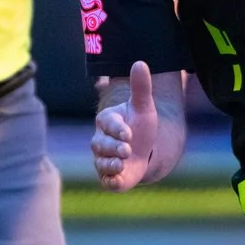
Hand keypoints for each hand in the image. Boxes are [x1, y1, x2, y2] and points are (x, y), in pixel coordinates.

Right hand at [92, 61, 159, 191]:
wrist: (144, 153)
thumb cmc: (140, 127)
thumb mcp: (143, 107)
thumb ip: (141, 87)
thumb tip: (140, 62)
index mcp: (107, 121)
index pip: (107, 123)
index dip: (116, 129)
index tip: (128, 134)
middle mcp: (101, 141)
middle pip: (100, 144)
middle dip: (113, 147)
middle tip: (127, 150)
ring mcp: (103, 159)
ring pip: (101, 162)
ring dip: (111, 164)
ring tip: (122, 164)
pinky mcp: (109, 177)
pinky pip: (106, 180)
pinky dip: (111, 181)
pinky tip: (119, 179)